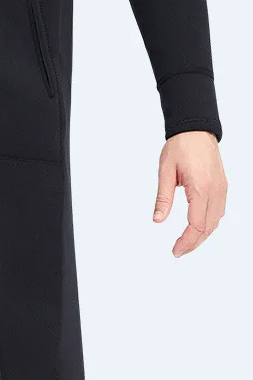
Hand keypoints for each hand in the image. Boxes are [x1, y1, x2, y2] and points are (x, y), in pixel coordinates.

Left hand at [153, 131, 227, 255]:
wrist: (196, 128)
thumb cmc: (181, 145)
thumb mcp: (165, 171)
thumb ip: (163, 198)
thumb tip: (158, 219)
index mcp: (201, 188)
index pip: (196, 225)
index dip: (186, 242)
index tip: (176, 250)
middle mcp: (215, 190)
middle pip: (208, 227)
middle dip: (194, 243)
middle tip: (179, 251)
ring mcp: (221, 189)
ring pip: (216, 221)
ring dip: (203, 235)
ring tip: (187, 242)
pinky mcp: (222, 186)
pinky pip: (219, 211)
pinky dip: (209, 223)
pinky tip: (199, 227)